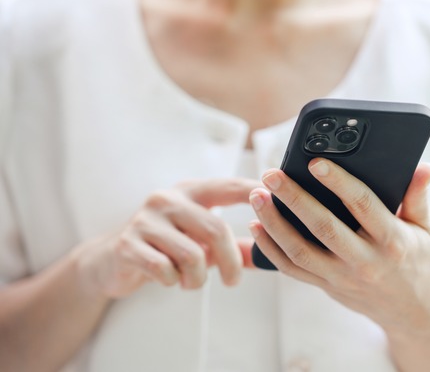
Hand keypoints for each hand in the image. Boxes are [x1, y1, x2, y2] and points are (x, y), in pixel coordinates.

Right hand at [76, 178, 260, 298]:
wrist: (110, 261)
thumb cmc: (166, 248)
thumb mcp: (200, 241)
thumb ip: (234, 246)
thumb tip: (269, 256)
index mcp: (191, 192)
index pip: (229, 186)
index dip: (255, 192)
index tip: (280, 200)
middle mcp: (168, 199)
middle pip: (216, 229)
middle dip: (230, 262)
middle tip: (233, 281)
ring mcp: (145, 219)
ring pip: (192, 255)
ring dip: (197, 279)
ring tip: (191, 282)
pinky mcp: (128, 244)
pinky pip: (165, 269)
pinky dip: (173, 281)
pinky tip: (168, 279)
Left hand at [248, 160, 429, 334]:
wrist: (409, 310)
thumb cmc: (415, 259)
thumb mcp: (424, 228)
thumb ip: (418, 196)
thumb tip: (424, 167)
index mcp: (392, 240)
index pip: (363, 205)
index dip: (339, 182)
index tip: (316, 162)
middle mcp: (365, 261)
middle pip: (324, 228)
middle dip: (294, 198)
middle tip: (272, 175)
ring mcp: (342, 277)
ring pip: (301, 251)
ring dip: (274, 223)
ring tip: (257, 196)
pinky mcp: (326, 286)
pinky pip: (292, 269)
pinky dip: (271, 249)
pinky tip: (256, 227)